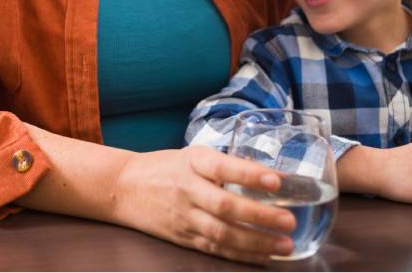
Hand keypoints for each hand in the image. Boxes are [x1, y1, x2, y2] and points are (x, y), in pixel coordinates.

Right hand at [114, 146, 295, 263]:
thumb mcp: (193, 155)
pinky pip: (215, 248)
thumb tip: (270, 176)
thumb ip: (225, 165)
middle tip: (288, 221)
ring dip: (256, 242)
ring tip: (284, 245)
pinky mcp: (183, 237)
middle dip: (260, 216)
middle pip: (224, 205)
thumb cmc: (165, 167)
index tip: (276, 181)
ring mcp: (184, 216)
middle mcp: (187, 189)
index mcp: (192, 162)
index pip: (222, 167)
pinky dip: (241, 254)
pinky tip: (263, 256)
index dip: (249, 174)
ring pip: (222, 233)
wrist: (124, 187)